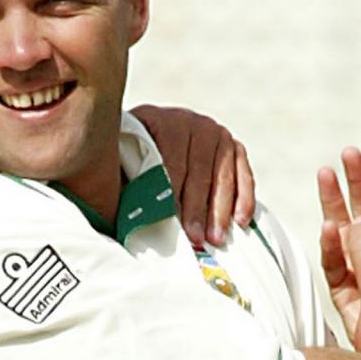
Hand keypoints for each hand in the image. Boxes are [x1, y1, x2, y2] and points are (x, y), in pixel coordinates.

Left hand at [131, 104, 254, 246]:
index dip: (171, 193)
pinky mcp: (234, 146)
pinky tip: (240, 221)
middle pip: (198, 171)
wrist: (149, 136)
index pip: (169, 160)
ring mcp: (216, 133)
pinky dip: (243, 198)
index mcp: (159, 120)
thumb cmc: (130, 158)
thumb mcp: (121, 161)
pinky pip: (243, 174)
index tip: (171, 222)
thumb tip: (116, 213)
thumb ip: (123, 180)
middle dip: (196, 209)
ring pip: (222, 176)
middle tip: (196, 239)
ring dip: (219, 210)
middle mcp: (191, 122)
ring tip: (215, 238)